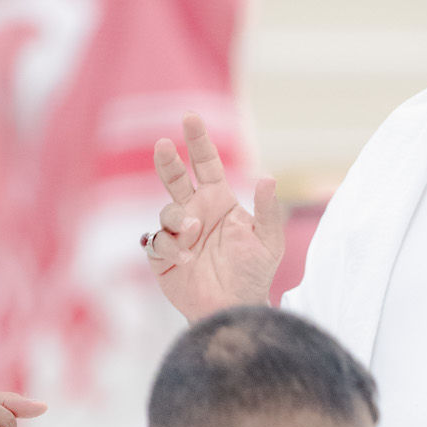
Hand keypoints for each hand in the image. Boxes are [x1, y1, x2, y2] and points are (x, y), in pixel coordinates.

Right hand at [145, 113, 283, 322]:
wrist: (235, 310)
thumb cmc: (254, 274)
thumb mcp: (268, 242)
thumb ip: (267, 211)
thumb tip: (267, 178)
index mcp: (219, 202)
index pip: (206, 164)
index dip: (198, 141)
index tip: (190, 117)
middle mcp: (195, 213)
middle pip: (175, 178)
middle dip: (168, 160)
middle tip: (165, 145)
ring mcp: (176, 234)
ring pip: (166, 212)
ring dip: (177, 219)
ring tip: (193, 233)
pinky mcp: (162, 257)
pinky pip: (157, 242)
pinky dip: (169, 246)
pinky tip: (185, 257)